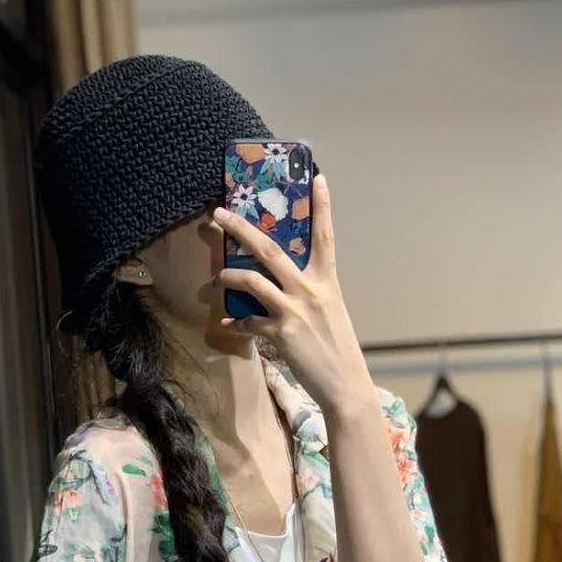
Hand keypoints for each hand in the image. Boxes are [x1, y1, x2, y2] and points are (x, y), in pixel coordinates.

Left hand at [212, 173, 371, 414]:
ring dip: (228, 275)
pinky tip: (227, 322)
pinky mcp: (280, 333)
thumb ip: (310, 293)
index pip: (325, 237)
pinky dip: (235, 321)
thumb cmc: (337, 349)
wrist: (344, 385)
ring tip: (217, 276)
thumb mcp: (331, 312)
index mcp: (327, 282)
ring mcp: (294, 311)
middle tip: (219, 213)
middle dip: (241, 228)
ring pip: (251, 281)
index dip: (322, 206)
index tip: (318, 177)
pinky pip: (248, 321)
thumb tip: (285, 284)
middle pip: (271, 250)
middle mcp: (310, 290)